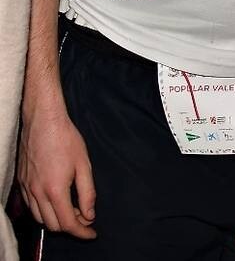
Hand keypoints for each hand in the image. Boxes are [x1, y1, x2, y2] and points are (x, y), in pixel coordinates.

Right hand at [18, 103, 95, 237]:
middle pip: (53, 225)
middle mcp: (37, 193)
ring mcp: (27, 189)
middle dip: (71, 227)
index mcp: (55, 190)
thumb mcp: (84, 165)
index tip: (92, 233)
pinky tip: (57, 202)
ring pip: (40, 218)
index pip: (68, 223)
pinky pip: (31, 207)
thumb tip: (89, 215)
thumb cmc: (66, 139)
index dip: (82, 232)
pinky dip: (44, 211)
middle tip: (86, 219)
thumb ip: (88, 193)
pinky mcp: (21, 183)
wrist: (43, 122)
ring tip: (74, 210)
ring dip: (57, 220)